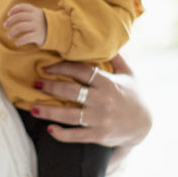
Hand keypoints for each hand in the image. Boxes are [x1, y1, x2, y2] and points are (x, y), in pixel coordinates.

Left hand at [4, 3, 46, 46]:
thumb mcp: (40, 16)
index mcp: (36, 11)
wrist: (60, 33)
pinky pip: (26, 37)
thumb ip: (30, 15)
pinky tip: (17, 43)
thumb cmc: (46, 25)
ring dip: (13, 31)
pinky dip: (20, 40)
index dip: (14, 9)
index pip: (23, 7)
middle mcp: (36, 17)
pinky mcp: (39, 35)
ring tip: (9, 36)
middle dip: (10, 21)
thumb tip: (13, 16)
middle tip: (4, 26)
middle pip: (19, 17)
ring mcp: (37, 26)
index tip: (8, 14)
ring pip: (20, 27)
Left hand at [31, 56, 151, 156]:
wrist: (144, 125)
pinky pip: (76, 136)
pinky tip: (50, 129)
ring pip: (69, 115)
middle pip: (71, 92)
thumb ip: (117, 58)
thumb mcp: (130, 74)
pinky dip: (62, 134)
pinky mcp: (98, 135)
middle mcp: (103, 100)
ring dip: (48, 112)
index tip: (47, 67)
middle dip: (50, 87)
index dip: (62, 67)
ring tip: (33, 108)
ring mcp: (100, 119)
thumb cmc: (134, 96)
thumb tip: (108, 40)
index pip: (81, 71)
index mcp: (108, 83)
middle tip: (36, 84)